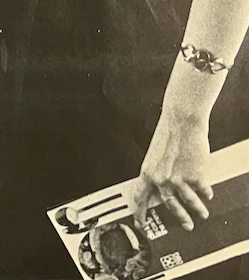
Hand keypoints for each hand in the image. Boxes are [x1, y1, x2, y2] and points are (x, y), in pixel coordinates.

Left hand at [130, 113, 212, 230]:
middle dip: (180, 218)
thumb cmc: (169, 134)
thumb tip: (161, 189)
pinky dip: (206, 193)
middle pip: (170, 206)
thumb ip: (157, 173)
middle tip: (187, 225)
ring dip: (198, 209)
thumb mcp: (155, 156)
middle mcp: (161, 178)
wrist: (182, 122)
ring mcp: (178, 179)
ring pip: (189, 202)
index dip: (139, 214)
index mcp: (147, 172)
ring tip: (202, 212)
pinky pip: (203, 191)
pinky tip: (207, 193)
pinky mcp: (195, 177)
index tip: (141, 224)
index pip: (140, 198)